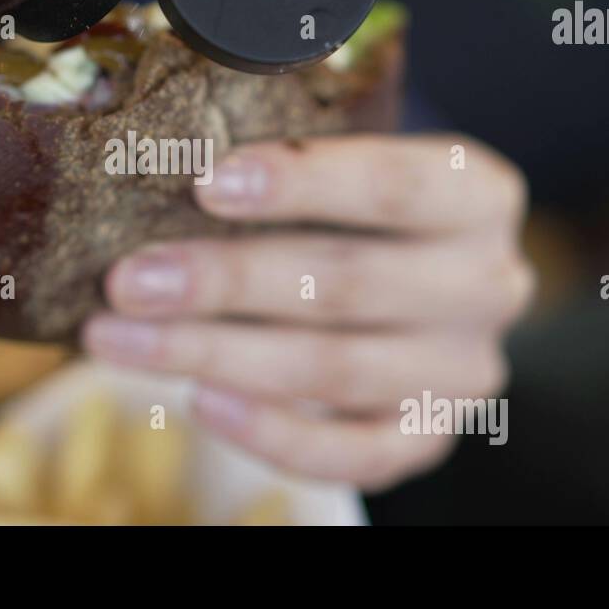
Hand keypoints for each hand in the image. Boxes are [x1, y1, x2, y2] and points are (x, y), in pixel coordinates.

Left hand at [82, 133, 533, 489]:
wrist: (410, 275)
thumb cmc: (356, 205)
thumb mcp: (345, 158)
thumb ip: (289, 156)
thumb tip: (162, 156)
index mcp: (477, 193)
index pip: (395, 184)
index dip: (301, 184)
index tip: (205, 184)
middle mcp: (488, 283)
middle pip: (349, 285)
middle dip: (226, 282)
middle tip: (129, 280)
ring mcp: (462, 369)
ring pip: (334, 370)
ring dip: (215, 354)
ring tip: (119, 339)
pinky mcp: (430, 434)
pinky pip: (353, 453)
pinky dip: (272, 433)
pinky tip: (199, 400)